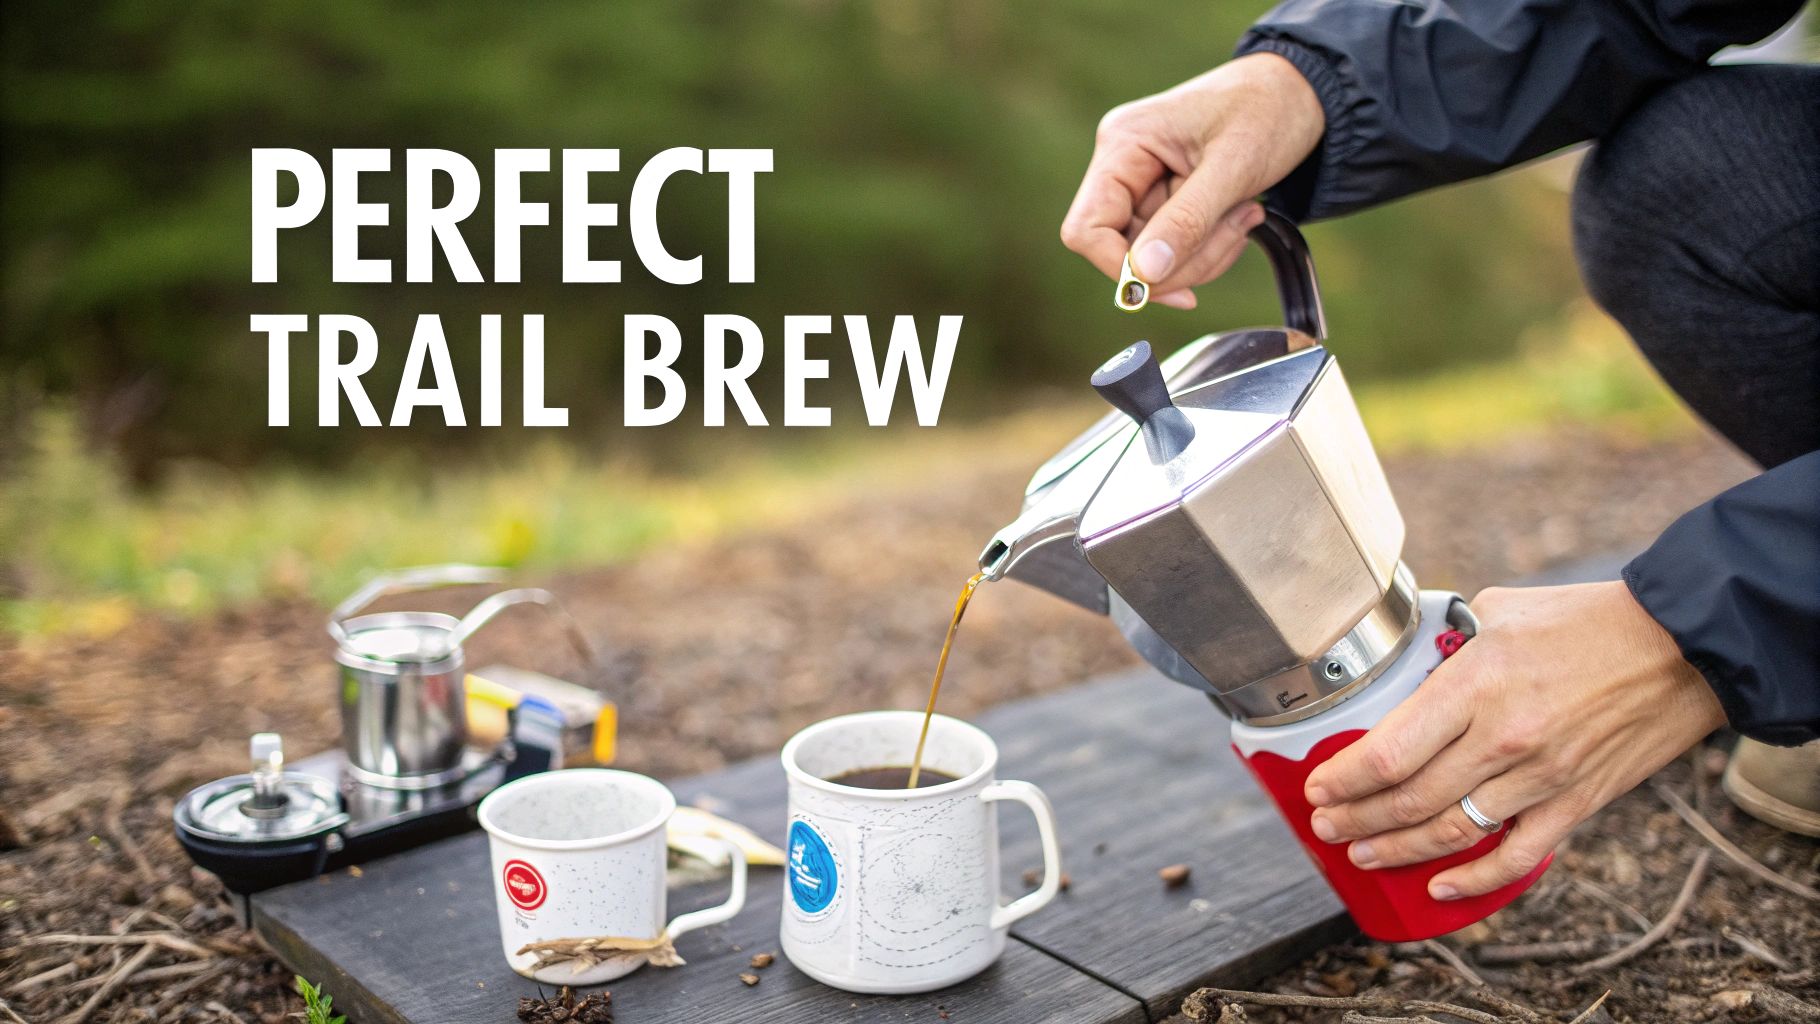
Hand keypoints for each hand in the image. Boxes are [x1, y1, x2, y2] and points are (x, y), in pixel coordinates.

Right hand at [1060, 53, 1324, 309]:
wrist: (1299, 91)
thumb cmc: (1268, 109)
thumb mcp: (1234, 166)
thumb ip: (1187, 221)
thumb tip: (1143, 276)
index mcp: (1124, 143)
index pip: (1087, 230)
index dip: (1121, 268)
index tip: (1173, 286)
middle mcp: (1123, 164)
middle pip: (1125, 252)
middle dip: (1184, 260)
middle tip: (1237, 233)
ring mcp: (1143, 184)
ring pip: (1154, 259)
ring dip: (1205, 254)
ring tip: (1247, 215)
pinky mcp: (1167, 200)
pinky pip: (1176, 250)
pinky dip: (1212, 247)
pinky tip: (1241, 215)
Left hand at [1304, 581, 1724, 899]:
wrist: (1683, 646)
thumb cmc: (1588, 619)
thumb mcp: (1500, 610)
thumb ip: (1451, 640)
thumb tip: (1417, 659)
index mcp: (1474, 687)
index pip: (1387, 753)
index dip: (1342, 780)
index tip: (1316, 788)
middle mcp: (1501, 741)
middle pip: (1408, 799)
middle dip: (1354, 819)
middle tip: (1325, 826)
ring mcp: (1540, 779)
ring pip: (1451, 833)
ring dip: (1396, 849)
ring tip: (1361, 853)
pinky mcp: (1576, 803)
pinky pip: (1516, 857)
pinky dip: (1473, 880)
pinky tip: (1438, 888)